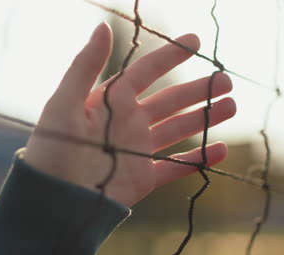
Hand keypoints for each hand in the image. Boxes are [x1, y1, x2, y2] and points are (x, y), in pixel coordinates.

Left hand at [24, 22, 235, 206]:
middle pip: (170, 101)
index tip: (195, 41)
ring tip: (231, 105)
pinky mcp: (143, 178)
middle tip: (225, 80)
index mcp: (110, 101)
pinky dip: (198, 159)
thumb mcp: (64, 102)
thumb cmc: (52, 148)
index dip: (169, 56)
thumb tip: (102, 26)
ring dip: (204, 118)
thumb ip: (85, 65)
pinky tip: (219, 150)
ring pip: (178, 129)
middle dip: (197, 90)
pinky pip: (176, 167)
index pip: (145, 72)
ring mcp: (137, 150)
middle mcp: (127, 122)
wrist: (52, 200)